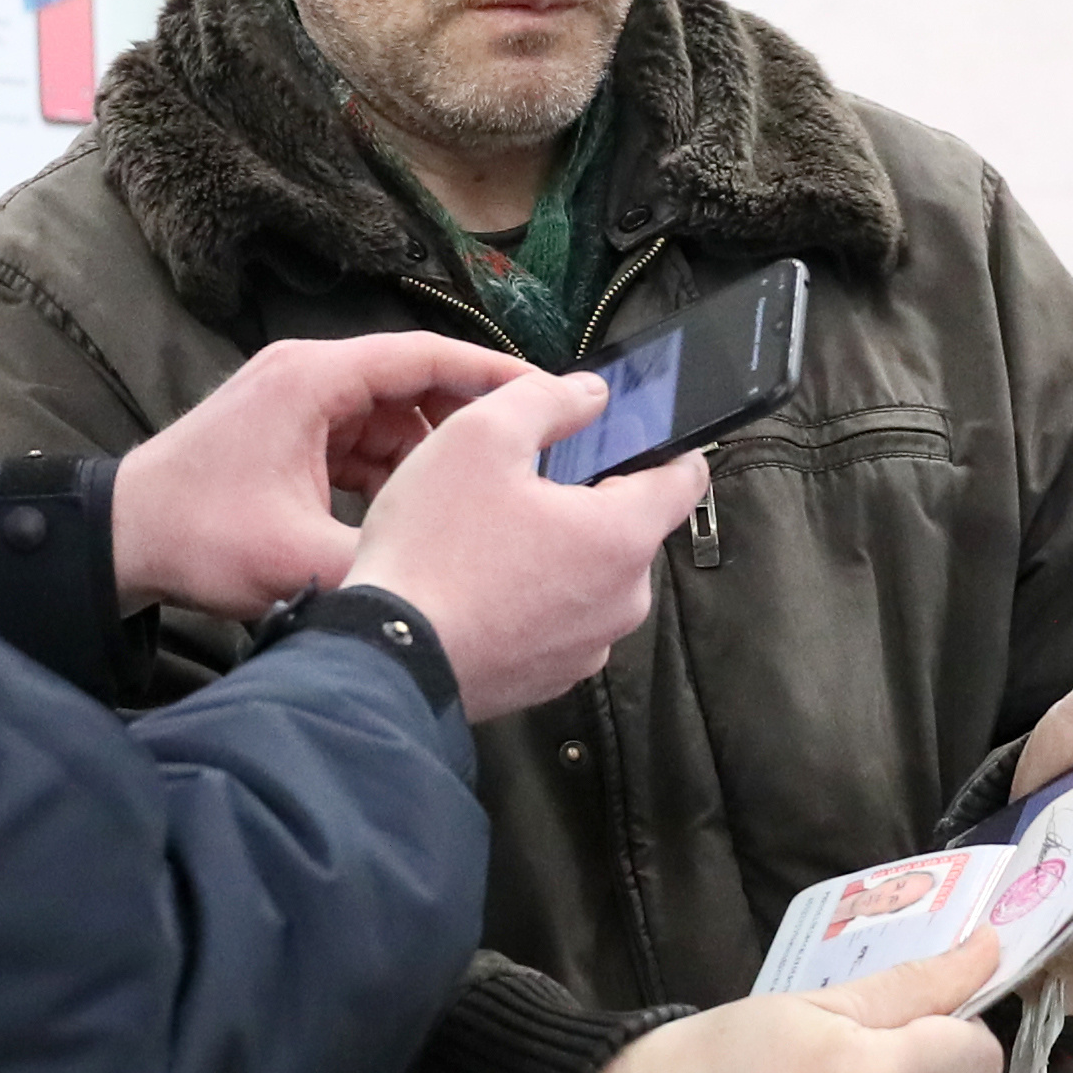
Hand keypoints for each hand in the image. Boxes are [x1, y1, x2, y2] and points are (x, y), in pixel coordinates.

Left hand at [111, 333, 528, 618]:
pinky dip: (396, 470)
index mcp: (314, 381)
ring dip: (433, 452)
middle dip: (473, 420)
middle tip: (533, 457)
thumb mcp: (299, 560)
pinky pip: (364, 439)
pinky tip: (423, 512)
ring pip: (394, 414)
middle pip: (417, 380)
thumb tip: (459, 578)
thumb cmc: (195, 539)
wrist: (119, 542)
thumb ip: (384, 563)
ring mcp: (297, 402)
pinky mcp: (290, 433)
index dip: (496, 376)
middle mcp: (309, 376)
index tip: (553, 398)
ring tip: (485, 493)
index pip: (427, 357)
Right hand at [342, 373, 709, 718]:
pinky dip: (532, 599)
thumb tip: (591, 395)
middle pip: (627, 527)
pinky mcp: (552, 677)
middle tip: (522, 485)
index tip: (632, 435)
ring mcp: (589, 646)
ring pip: (590, 576)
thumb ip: (546, 400)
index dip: (663, 446)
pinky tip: (481, 587)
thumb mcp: (479, 438)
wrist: (387, 661)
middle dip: (586, 500)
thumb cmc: (433, 550)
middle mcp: (624, 599)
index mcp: (622, 536)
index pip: (685, 479)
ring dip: (556, 552)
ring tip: (491, 540)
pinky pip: (558, 620)